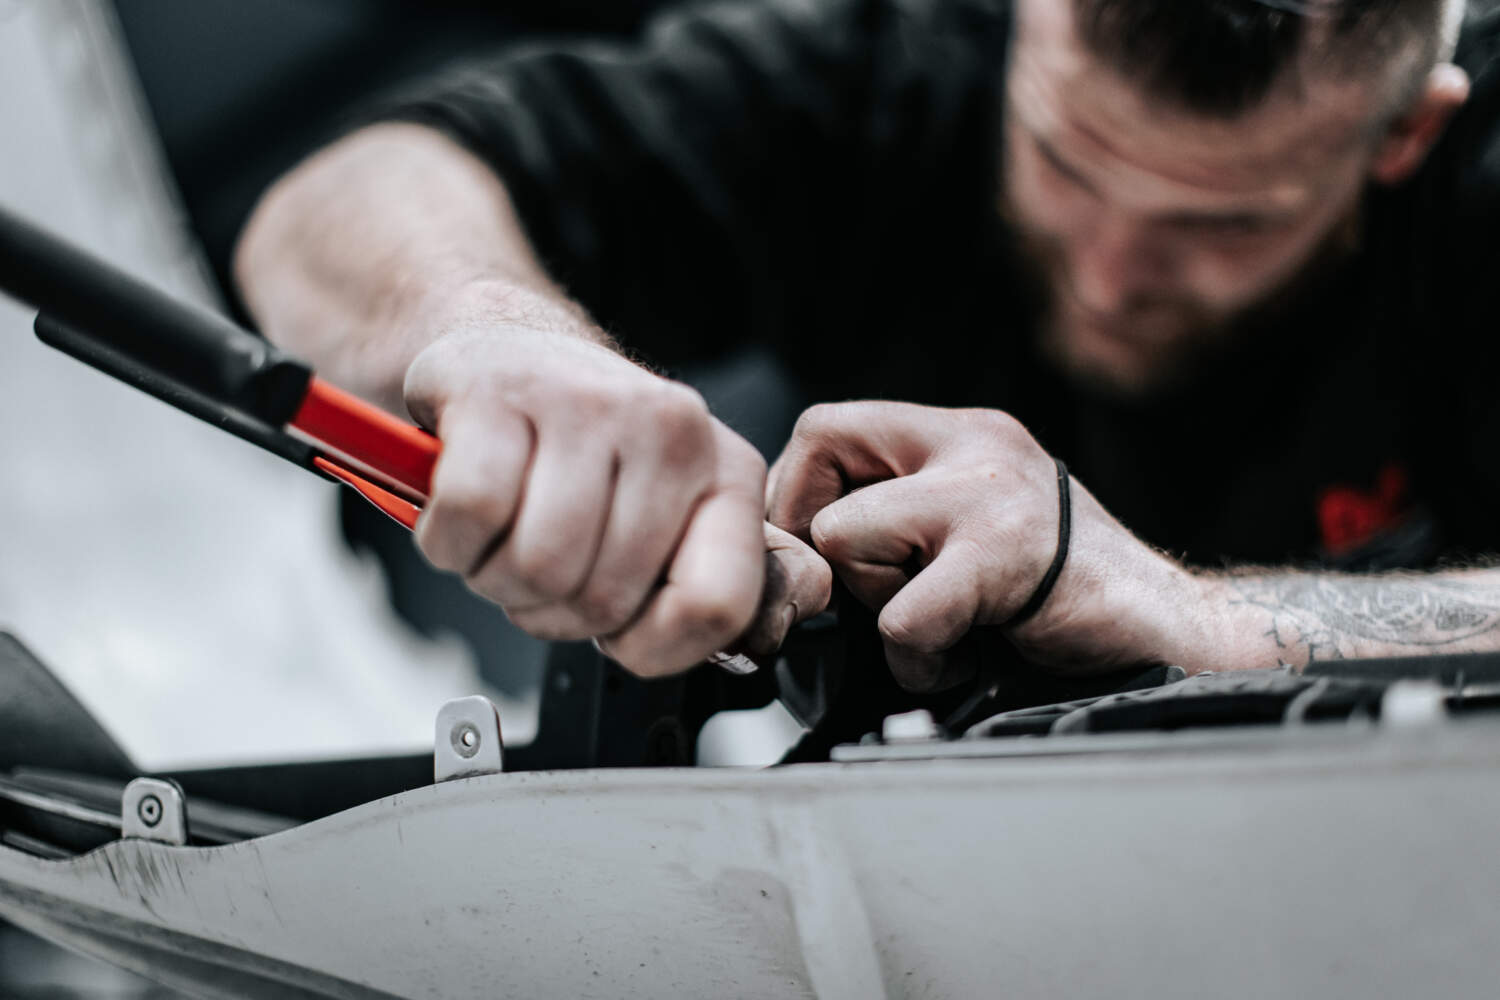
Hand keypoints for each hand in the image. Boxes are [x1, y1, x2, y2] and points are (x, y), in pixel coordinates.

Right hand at [403, 301, 780, 675]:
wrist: (508, 352)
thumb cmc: (586, 456)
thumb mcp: (664, 519)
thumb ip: (700, 587)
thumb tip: (720, 646)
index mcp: (727, 474)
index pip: (717, 604)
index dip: (652, 647)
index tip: (618, 630)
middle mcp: (672, 429)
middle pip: (603, 601)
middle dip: (552, 611)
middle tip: (540, 569)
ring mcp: (586, 403)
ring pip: (536, 566)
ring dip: (496, 578)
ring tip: (504, 536)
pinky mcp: (497, 391)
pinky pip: (471, 516)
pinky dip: (449, 540)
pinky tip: (466, 513)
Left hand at [766, 402, 1206, 688]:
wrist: (1166, 627)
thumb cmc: (1062, 589)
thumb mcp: (973, 520)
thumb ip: (899, 510)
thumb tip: (794, 538)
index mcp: (960, 435)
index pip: (825, 424)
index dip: (796, 491)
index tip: (818, 548)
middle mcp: (972, 447)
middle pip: (817, 456)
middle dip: (827, 543)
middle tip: (880, 587)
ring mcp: (986, 496)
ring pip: (842, 536)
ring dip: (877, 603)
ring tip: (943, 622)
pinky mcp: (1000, 557)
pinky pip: (896, 617)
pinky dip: (919, 660)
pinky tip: (965, 655)